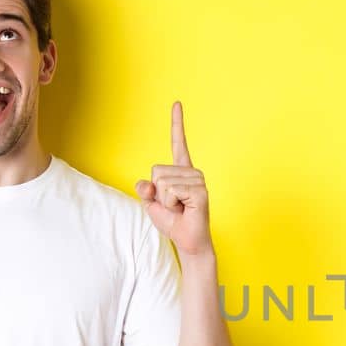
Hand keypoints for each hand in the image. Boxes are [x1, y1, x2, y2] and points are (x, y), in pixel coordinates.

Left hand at [135, 100, 212, 259]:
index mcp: (180, 171)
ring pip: (162, 182)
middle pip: (156, 171)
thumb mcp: (152, 204)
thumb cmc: (173, 222)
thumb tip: (146, 183)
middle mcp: (191, 172)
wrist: (188, 241)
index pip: (178, 143)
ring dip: (164, 201)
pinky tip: (183, 209)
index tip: (177, 103)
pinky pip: (170, 190)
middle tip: (173, 206)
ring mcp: (198, 180)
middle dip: (157, 193)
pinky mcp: (200, 191)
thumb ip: (146, 190)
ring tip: (179, 209)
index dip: (177, 123)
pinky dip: (170, 204)